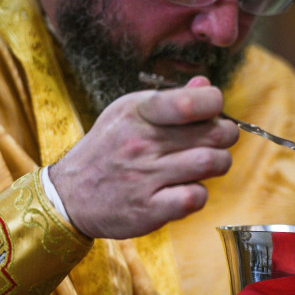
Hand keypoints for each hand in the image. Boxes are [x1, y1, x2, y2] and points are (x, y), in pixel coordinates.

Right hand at [49, 76, 238, 238]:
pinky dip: (199, 194)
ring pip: (210, 163)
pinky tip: (188, 190)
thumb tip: (205, 85)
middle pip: (213, 134)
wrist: (69, 195)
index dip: (215, 104)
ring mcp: (145, 177)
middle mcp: (142, 142)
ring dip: (218, 164)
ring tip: (206, 165)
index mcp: (138, 112)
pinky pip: (194, 198)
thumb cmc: (105, 150)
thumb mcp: (127, 113)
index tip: (212, 113)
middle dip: (225, 136)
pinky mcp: (148, 209)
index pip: (192, 101)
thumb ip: (169, 100)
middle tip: (217, 141)